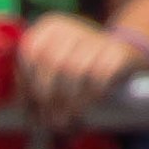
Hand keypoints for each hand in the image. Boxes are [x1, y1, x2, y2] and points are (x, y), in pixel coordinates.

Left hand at [16, 14, 148, 125]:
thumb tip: (25, 116)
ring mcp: (97, 37)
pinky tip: (89, 106)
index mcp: (49, 28)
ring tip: (68, 121)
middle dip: (50, 97)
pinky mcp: (119, 50)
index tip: (31, 109)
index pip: (31, 52)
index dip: (28, 84)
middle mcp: (72, 27)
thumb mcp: (53, 69)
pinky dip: (92, 96)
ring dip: (70, 102)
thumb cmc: (77, 69)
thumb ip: (34, 86)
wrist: (123, 56)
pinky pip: (100, 76)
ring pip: (76, 71)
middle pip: (54, 63)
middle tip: (52, 121)